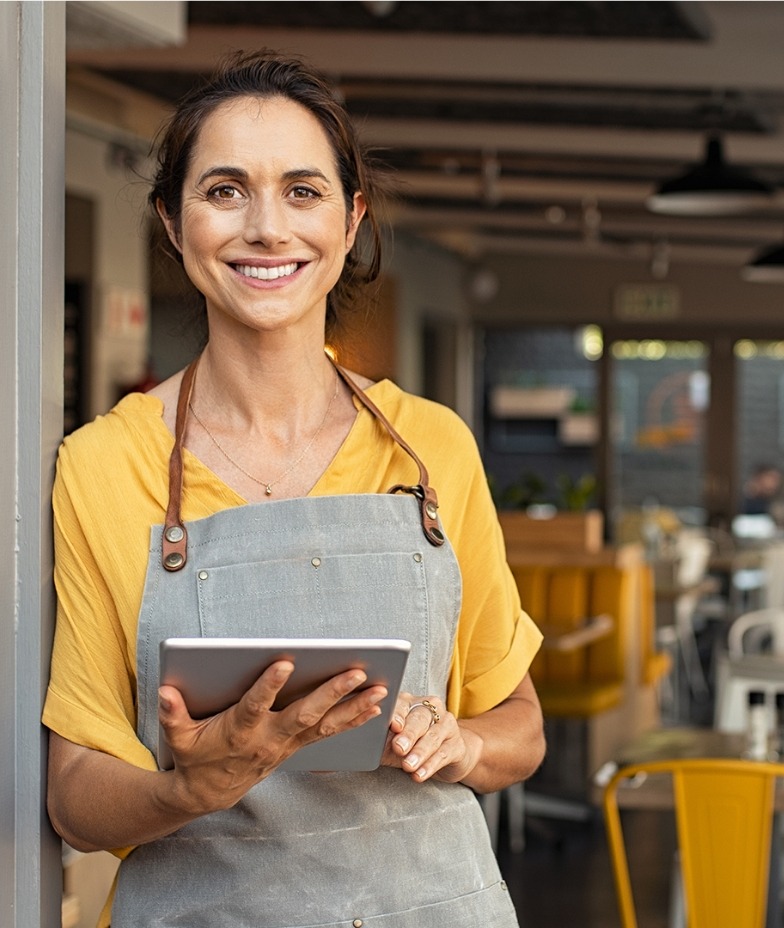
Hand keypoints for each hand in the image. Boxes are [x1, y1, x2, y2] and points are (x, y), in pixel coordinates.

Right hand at [158, 660, 387, 813]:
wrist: (209, 793)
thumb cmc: (195, 756)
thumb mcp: (178, 737)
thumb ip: (173, 714)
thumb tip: (165, 691)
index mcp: (240, 730)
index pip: (255, 705)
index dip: (268, 686)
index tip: (285, 662)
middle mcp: (269, 738)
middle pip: (304, 713)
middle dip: (332, 692)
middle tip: (356, 672)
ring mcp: (287, 744)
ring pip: (325, 724)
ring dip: (354, 707)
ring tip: (380, 689)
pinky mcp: (296, 746)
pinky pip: (329, 732)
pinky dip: (353, 719)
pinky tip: (374, 706)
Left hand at [380, 693, 481, 783]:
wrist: (446, 755)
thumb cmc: (411, 745)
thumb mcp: (393, 741)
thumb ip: (382, 738)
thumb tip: (364, 742)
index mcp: (411, 702)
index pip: (403, 704)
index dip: (398, 714)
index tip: (393, 726)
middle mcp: (431, 709)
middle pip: (420, 719)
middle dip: (409, 734)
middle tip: (399, 748)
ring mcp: (447, 725)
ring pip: (433, 737)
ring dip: (419, 752)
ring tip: (408, 766)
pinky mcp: (457, 744)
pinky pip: (443, 754)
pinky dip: (430, 765)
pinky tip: (420, 774)